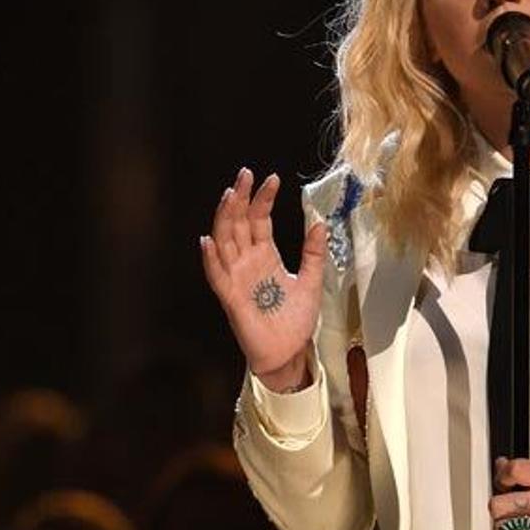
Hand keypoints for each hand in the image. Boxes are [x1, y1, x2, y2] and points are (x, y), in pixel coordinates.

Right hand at [199, 165, 327, 387]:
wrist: (289, 354)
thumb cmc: (295, 321)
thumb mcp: (311, 282)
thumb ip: (313, 254)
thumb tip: (320, 223)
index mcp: (265, 255)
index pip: (259, 220)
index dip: (263, 199)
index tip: (271, 179)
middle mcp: (247, 262)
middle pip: (238, 223)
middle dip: (240, 198)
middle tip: (244, 175)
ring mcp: (237, 278)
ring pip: (224, 242)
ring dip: (224, 219)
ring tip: (229, 196)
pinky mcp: (231, 298)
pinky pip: (217, 276)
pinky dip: (211, 259)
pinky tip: (209, 242)